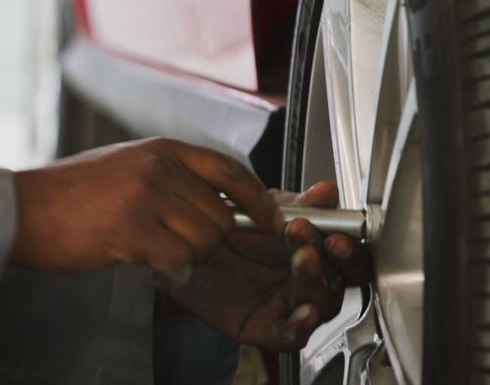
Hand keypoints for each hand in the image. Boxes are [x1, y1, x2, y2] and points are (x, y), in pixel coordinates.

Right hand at [10, 138, 281, 282]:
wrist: (21, 209)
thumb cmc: (67, 194)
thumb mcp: (125, 165)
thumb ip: (169, 175)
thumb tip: (214, 198)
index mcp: (160, 149)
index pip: (231, 170)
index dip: (257, 199)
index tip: (267, 219)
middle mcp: (158, 167)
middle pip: (223, 215)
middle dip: (211, 241)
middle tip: (179, 247)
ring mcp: (145, 196)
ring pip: (206, 240)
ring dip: (190, 257)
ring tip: (157, 252)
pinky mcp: (131, 229)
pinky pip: (178, 259)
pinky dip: (171, 270)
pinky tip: (150, 265)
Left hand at [162, 182, 371, 350]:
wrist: (180, 250)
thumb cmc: (224, 233)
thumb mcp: (258, 209)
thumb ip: (294, 204)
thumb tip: (326, 192)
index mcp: (311, 248)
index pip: (345, 251)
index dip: (348, 243)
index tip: (336, 231)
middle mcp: (305, 278)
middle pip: (341, 278)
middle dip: (339, 261)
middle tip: (325, 243)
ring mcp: (287, 304)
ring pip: (320, 303)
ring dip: (318, 283)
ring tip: (304, 260)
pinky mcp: (265, 326)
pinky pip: (290, 335)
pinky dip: (300, 326)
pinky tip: (303, 313)